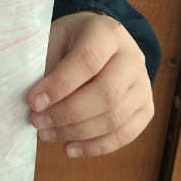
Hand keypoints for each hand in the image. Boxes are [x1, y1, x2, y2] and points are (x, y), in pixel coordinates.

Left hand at [27, 11, 153, 157]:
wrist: (101, 41)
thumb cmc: (71, 41)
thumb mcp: (55, 39)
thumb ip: (47, 66)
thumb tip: (36, 104)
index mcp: (107, 32)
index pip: (87, 61)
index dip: (59, 85)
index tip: (33, 102)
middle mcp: (132, 57)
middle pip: (106, 93)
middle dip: (67, 113)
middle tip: (37, 122)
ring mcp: (143, 84)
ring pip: (116, 118)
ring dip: (77, 132)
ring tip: (47, 134)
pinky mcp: (146, 107)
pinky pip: (126, 134)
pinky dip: (96, 146)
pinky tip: (70, 148)